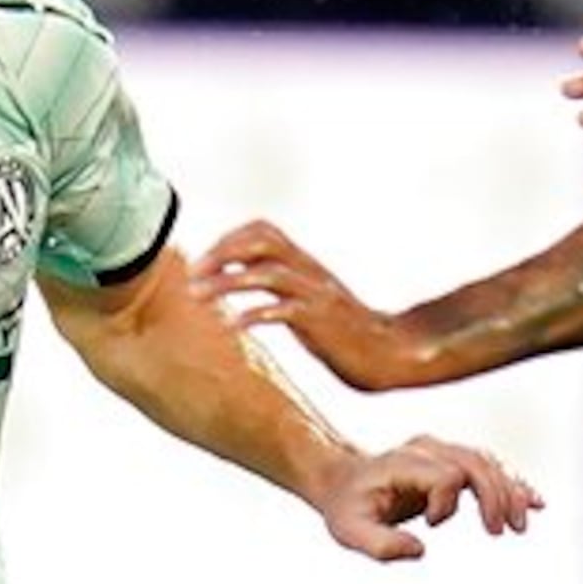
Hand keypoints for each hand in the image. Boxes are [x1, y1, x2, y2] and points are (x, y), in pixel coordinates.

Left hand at [197, 219, 422, 391]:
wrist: (389, 353)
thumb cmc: (346, 331)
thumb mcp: (310, 297)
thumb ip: (281, 282)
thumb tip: (241, 273)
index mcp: (306, 264)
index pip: (263, 230)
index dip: (228, 239)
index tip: (202, 262)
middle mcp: (309, 272)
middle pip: (261, 240)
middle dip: (222, 252)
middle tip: (193, 273)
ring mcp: (315, 295)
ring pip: (266, 273)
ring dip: (226, 282)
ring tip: (197, 296)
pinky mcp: (320, 323)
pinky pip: (282, 311)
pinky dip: (252, 315)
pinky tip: (232, 325)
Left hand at [314, 435, 542, 563]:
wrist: (344, 481)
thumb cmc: (348, 507)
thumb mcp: (350, 531)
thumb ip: (380, 544)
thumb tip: (420, 550)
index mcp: (405, 461)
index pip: (445, 474)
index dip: (446, 503)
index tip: (430, 524)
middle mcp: (427, 449)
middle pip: (476, 463)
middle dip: (495, 496)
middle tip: (505, 531)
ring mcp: (442, 451)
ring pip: (488, 463)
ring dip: (510, 492)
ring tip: (522, 524)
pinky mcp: (453, 460)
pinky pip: (490, 467)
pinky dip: (513, 484)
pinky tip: (536, 502)